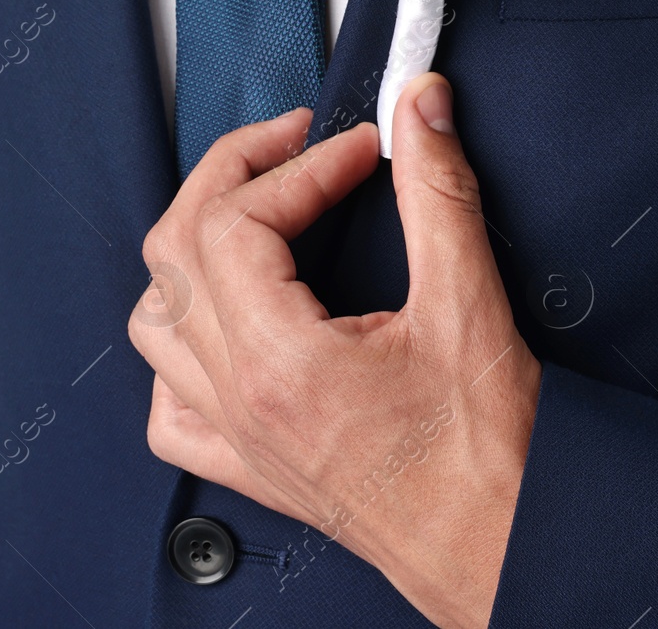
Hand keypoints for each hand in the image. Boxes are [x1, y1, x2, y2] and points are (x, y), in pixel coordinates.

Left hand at [128, 74, 540, 628]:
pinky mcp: (248, 467)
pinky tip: (225, 323)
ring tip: (253, 214)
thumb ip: (437, 192)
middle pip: (177, 250)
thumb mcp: (467, 304)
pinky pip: (168, 404)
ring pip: (156, 321)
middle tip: (294, 145)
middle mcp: (240, 401)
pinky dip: (181, 348)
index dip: (300, 164)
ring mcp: (235, 437)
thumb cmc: (488, 456)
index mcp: (281, 361)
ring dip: (193, 250)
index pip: (239, 219)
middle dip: (233, 176)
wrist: (502, 547)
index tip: (358, 150)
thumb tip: (416, 109)